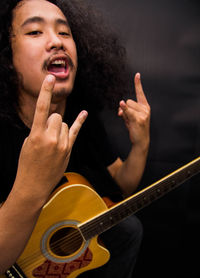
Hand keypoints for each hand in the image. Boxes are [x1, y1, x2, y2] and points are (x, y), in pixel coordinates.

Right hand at [14, 75, 87, 201]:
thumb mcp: (27, 144)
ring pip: (63, 124)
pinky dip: (79, 121)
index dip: (45, 91)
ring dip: (57, 129)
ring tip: (51, 144)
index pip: (42, 108)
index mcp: (36, 135)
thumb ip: (38, 130)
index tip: (50, 78)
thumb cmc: (27, 164)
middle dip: (50, 122)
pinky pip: (75, 131)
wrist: (34, 185)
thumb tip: (48, 122)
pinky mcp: (68, 150)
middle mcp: (51, 138)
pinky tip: (84, 113)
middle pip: (56, 116)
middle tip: (45, 136)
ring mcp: (62, 145)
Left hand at [118, 73, 149, 148]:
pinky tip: (121, 105)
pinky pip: (128, 111)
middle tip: (128, 119)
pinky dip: (124, 109)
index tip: (137, 74)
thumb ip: (125, 110)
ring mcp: (143, 114)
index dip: (138, 84)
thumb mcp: (130, 117)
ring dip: (124, 114)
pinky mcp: (139, 119)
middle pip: (129, 101)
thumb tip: (120, 106)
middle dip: (125, 109)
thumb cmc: (136, 128)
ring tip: (130, 122)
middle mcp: (145, 109)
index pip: (140, 93)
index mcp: (144, 106)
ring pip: (127, 106)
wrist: (141, 140)